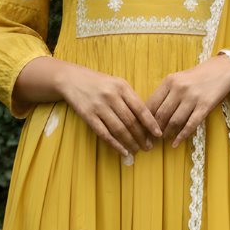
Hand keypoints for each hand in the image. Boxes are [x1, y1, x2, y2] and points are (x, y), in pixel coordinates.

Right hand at [15, 56, 160, 158]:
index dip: (150, 123)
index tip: (158, 134)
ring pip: (118, 129)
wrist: (72, 79)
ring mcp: (99, 106)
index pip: (140, 108)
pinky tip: (123, 151)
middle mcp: (111, 96)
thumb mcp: (116, 83)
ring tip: (137, 150)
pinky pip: (104, 133)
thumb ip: (130, 98)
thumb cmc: (99, 82)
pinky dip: (115, 144)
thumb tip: (146, 120)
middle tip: (149, 147)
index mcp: (122, 87)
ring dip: (130, 142)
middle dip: (141, 136)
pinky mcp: (88, 116)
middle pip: (130, 121)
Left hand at [145, 55, 229, 147]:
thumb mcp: (178, 78)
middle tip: (152, 137)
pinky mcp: (205, 106)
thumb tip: (151, 113)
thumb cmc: (198, 75)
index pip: (151, 104)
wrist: (223, 69)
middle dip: (155, 129)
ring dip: (167, 133)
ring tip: (164, 138)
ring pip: (174, 121)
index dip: (145, 119)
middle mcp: (179, 89)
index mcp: (169, 81)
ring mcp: (192, 98)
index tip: (142, 128)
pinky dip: (181, 136)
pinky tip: (175, 143)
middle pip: (161, 114)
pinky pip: (190, 125)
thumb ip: (165, 93)